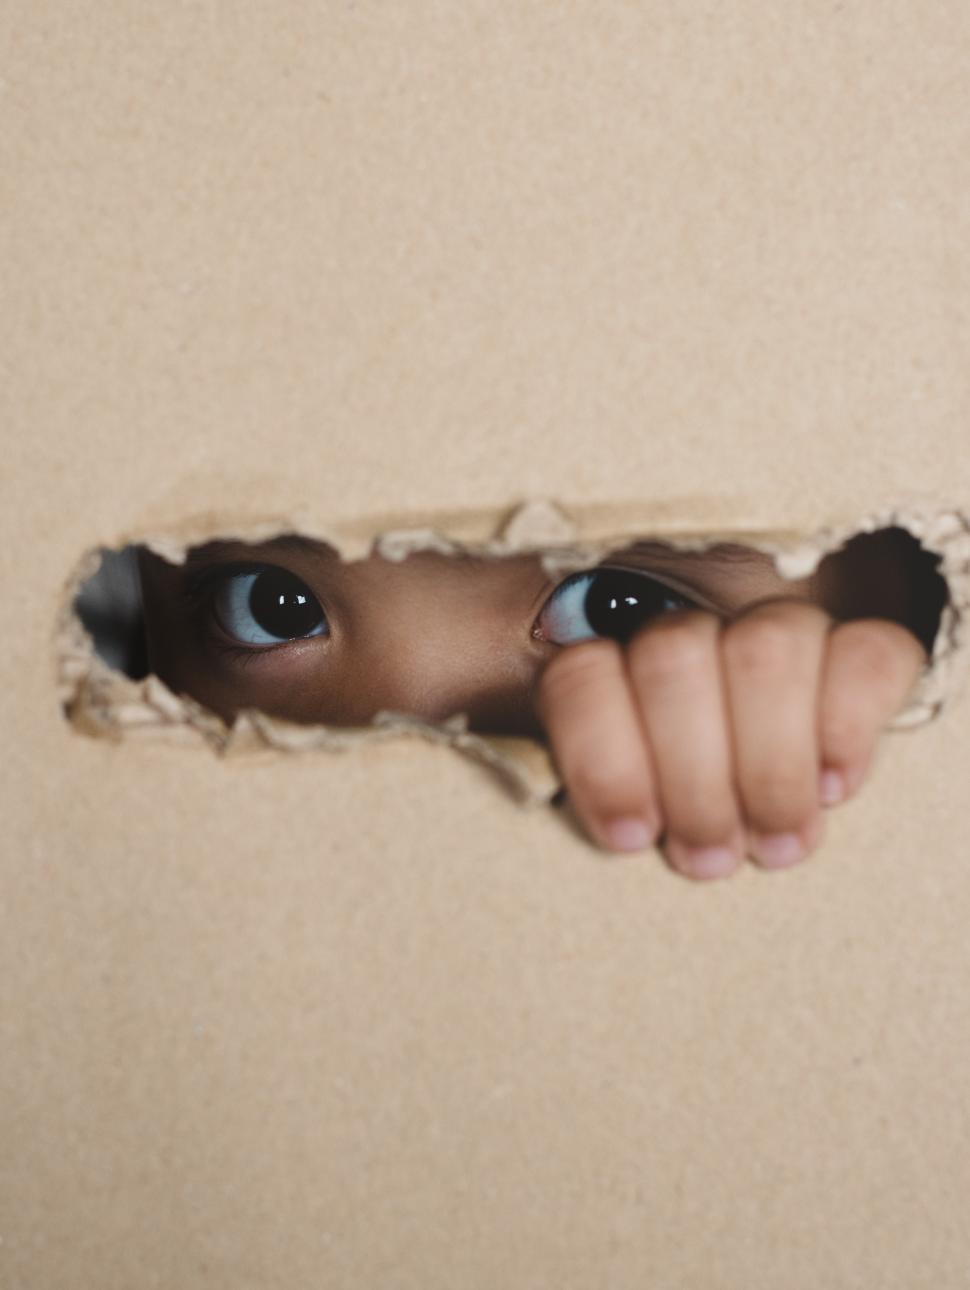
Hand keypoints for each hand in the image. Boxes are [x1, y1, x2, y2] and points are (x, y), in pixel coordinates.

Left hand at [535, 599, 927, 879]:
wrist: (765, 792)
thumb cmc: (675, 816)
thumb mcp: (622, 813)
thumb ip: (597, 797)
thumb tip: (609, 826)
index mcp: (607, 668)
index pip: (582, 673)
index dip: (604, 758)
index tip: (630, 836)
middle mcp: (689, 634)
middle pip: (673, 659)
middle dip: (693, 778)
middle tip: (709, 858)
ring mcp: (776, 631)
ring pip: (765, 651)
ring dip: (769, 765)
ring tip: (774, 844)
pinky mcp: (860, 651)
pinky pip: (867, 657)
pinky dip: (847, 728)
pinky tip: (832, 788)